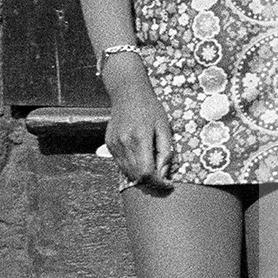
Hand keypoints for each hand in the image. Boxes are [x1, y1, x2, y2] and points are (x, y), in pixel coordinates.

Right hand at [103, 68, 173, 192]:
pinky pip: (121, 164)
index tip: (168, 184)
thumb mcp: (164, 127)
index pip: (147, 172)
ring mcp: (114, 144)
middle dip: (151, 181)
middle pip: (137, 176)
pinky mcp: (109, 144)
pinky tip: (141, 160)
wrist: (128, 93)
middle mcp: (124, 143)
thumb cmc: (150, 109)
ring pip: (128, 172)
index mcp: (139, 138)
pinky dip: (132, 168)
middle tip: (163, 179)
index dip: (158, 182)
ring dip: (141, 176)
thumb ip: (165, 151)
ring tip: (154, 169)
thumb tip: (163, 173)